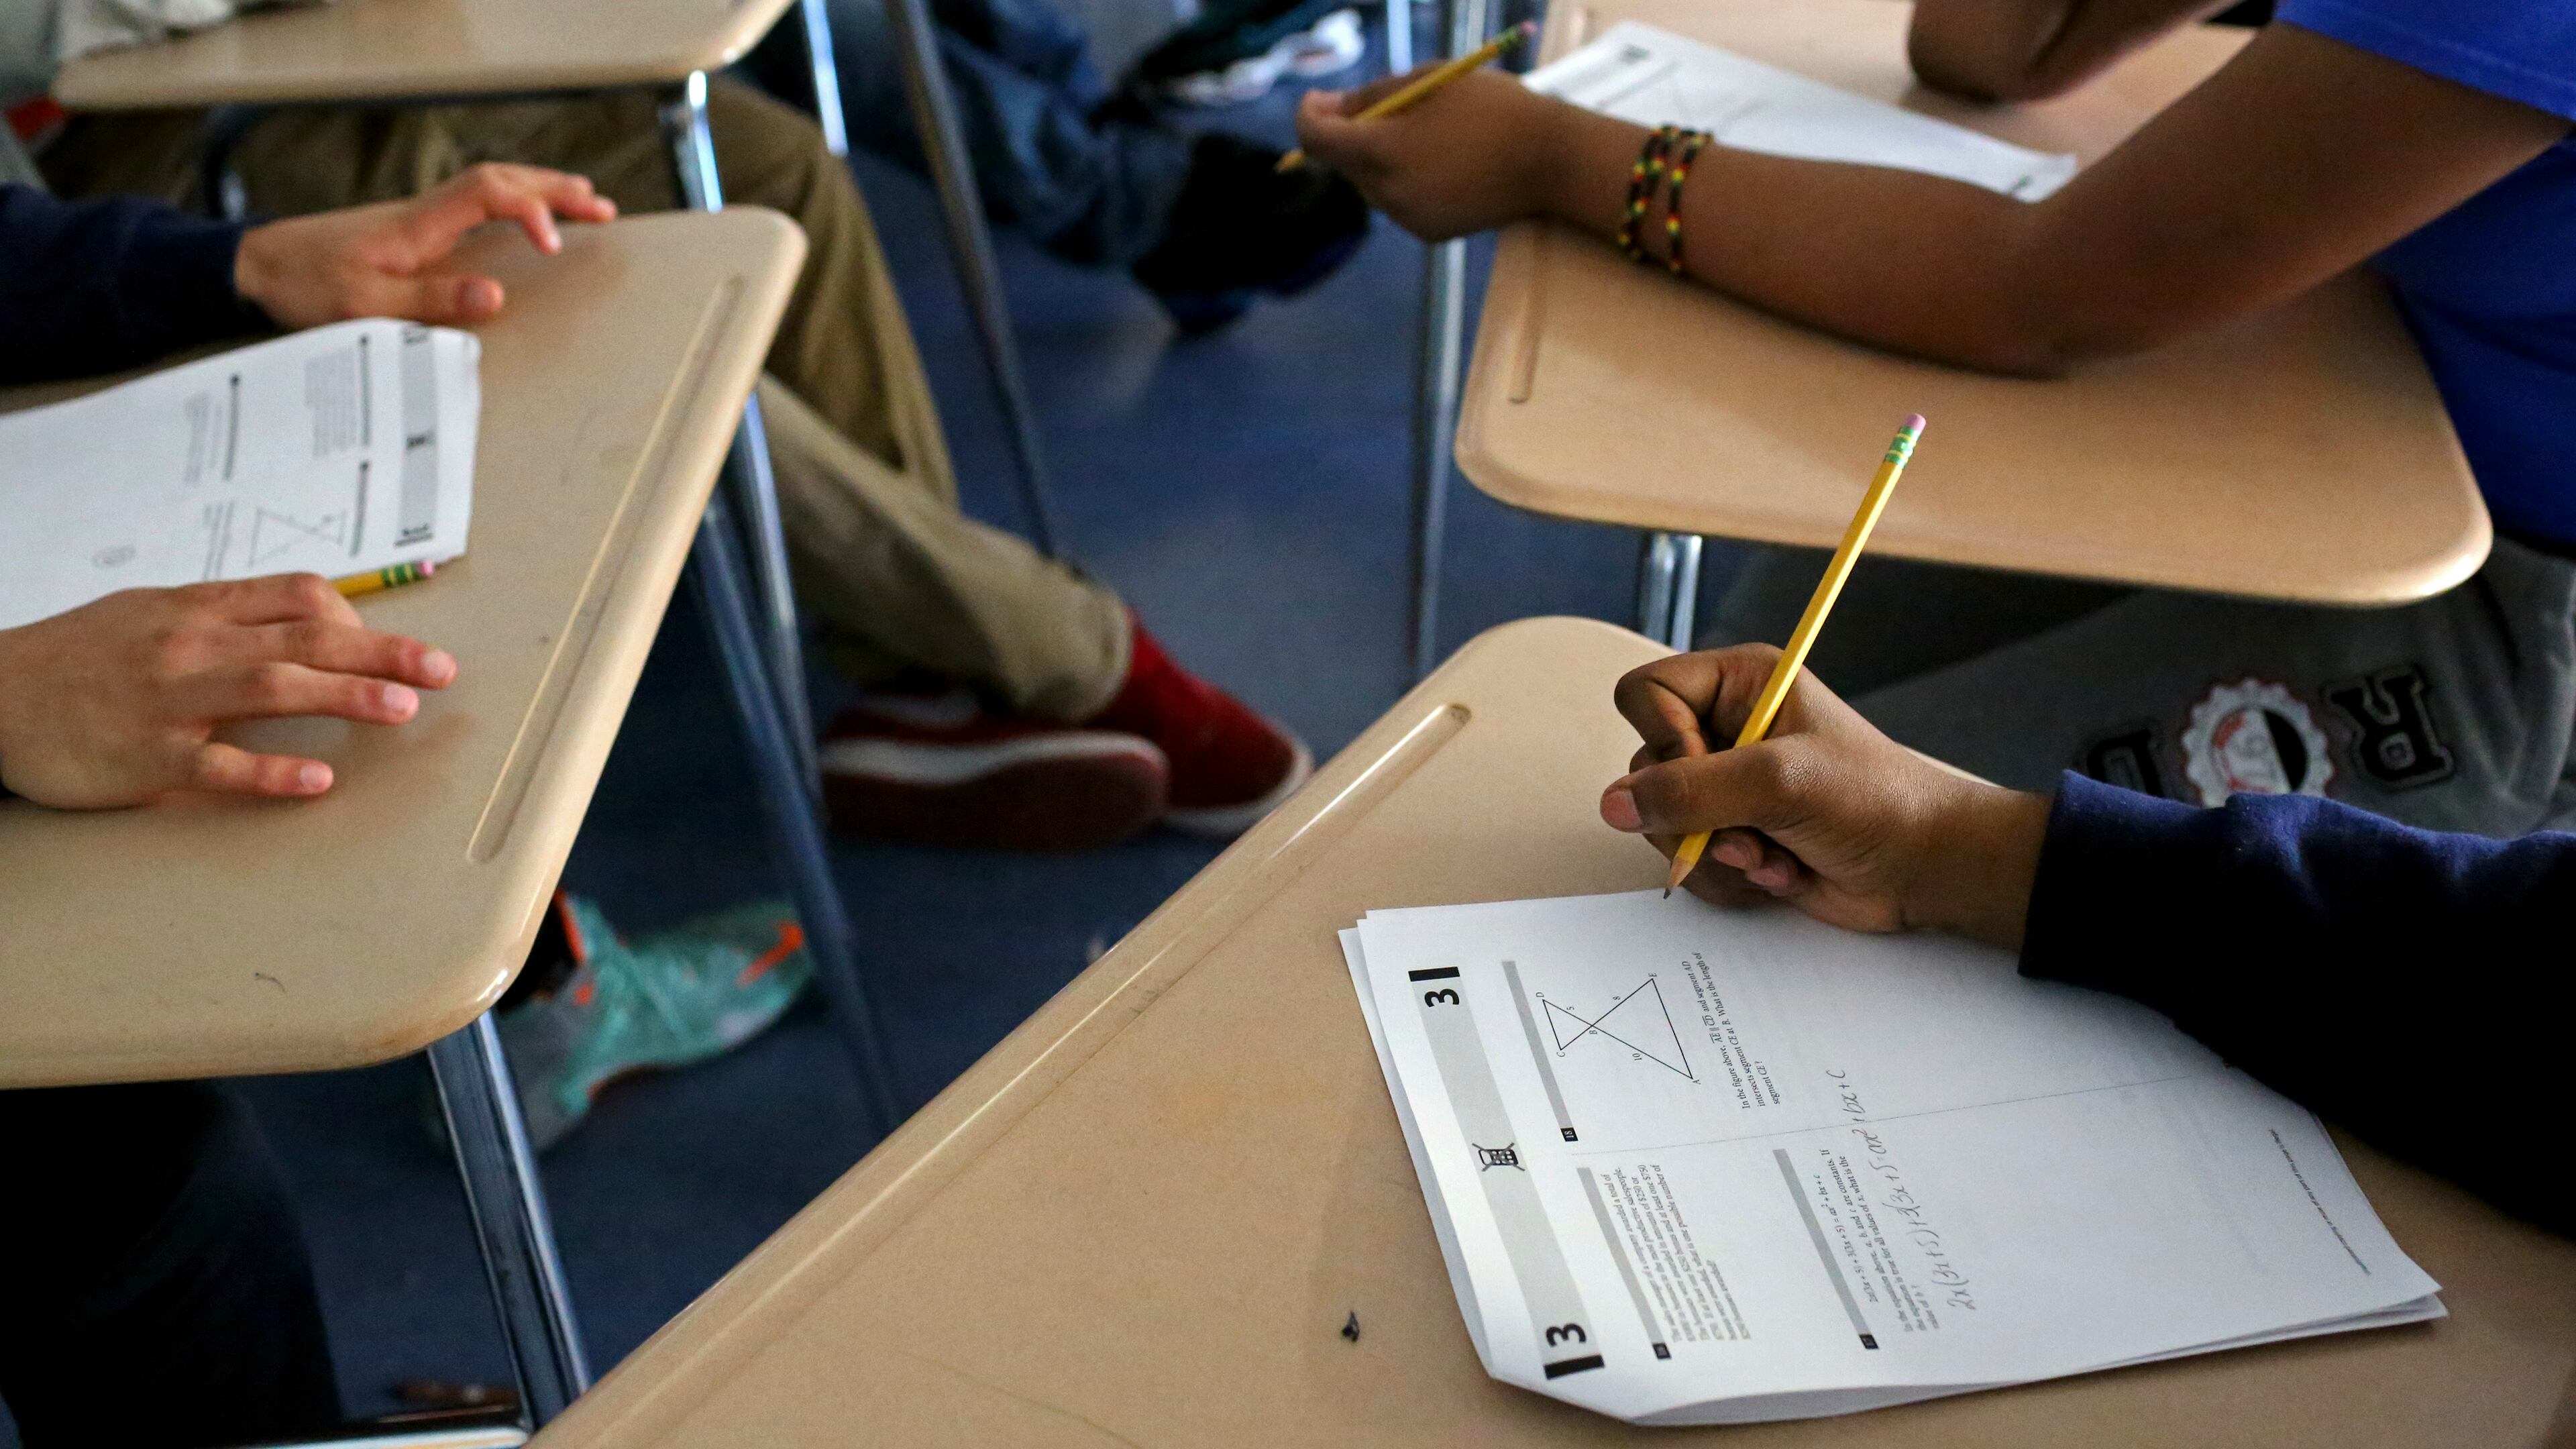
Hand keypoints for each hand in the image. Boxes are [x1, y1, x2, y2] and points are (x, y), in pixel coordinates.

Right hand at [0, 574, 456, 808]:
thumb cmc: (76, 658)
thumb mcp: (150, 614)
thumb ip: (223, 615)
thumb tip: (300, 616)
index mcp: (197, 609)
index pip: (296, 596)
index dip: (357, 617)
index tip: (398, 645)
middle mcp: (191, 646)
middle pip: (304, 638)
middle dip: (381, 652)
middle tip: (441, 670)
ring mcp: (170, 700)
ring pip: (272, 688)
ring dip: (345, 695)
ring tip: (404, 709)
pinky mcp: (147, 757)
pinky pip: (218, 765)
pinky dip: (271, 772)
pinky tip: (317, 781)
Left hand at [234, 163, 617, 329]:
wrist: (256, 265)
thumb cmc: (305, 284)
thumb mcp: (365, 303)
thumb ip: (432, 300)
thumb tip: (496, 295)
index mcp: (418, 224)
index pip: (490, 195)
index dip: (532, 210)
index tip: (556, 245)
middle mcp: (423, 212)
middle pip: (500, 180)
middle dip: (555, 190)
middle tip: (603, 207)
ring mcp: (419, 218)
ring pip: (490, 186)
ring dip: (539, 190)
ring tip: (582, 200)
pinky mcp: (412, 230)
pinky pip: (476, 204)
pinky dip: (513, 203)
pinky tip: (524, 218)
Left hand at [1294, 67, 1599, 240]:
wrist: (1550, 160)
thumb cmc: (1492, 108)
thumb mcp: (1428, 81)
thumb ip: (1372, 95)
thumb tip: (1330, 108)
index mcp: (1384, 150)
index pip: (1316, 139)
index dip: (1309, 115)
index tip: (1318, 99)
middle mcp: (1387, 192)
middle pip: (1342, 163)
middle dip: (1350, 134)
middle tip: (1380, 106)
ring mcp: (1407, 217)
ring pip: (1368, 184)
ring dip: (1377, 158)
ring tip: (1422, 133)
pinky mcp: (1428, 233)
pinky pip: (1397, 202)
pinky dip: (1403, 181)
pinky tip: (1439, 163)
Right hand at [1597, 645, 2050, 945]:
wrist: (1924, 868)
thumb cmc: (1875, 802)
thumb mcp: (1780, 782)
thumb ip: (1690, 791)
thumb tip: (1615, 805)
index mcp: (1738, 684)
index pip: (1645, 695)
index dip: (1665, 739)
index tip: (1710, 771)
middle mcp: (1724, 729)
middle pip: (1645, 769)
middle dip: (1696, 815)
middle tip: (1750, 831)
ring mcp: (1725, 787)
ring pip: (1661, 824)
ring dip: (1718, 853)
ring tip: (1774, 855)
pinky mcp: (1731, 835)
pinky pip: (1688, 862)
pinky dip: (1732, 877)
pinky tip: (1782, 870)